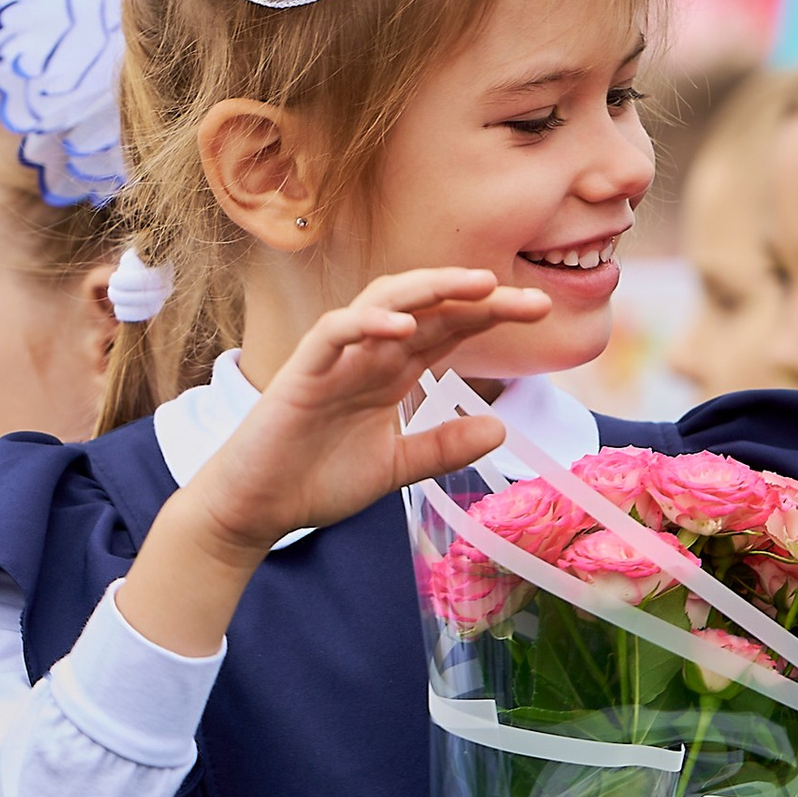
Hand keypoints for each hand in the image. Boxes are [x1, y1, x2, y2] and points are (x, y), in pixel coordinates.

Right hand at [118, 270, 548, 658]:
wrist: (256, 509)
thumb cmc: (316, 480)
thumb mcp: (397, 467)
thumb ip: (443, 446)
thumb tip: (501, 426)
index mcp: (390, 371)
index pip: (448, 328)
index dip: (491, 313)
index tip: (541, 310)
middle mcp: (366, 353)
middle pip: (426, 306)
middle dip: (476, 296)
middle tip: (530, 299)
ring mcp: (334, 358)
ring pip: (382, 301)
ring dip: (429, 289)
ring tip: (476, 287)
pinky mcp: (301, 372)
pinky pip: (334, 331)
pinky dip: (367, 323)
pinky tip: (403, 326)